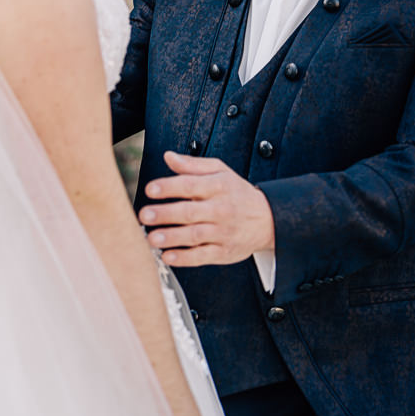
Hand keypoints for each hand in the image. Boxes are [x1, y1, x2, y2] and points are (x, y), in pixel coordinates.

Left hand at [139, 152, 274, 266]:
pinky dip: (185, 258)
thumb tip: (169, 157)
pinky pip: (202, 256)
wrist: (269, 219)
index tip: (151, 189)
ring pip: (195, 235)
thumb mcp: (221, 172)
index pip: (191, 185)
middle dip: (166, 214)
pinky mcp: (224, 252)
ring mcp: (223, 232)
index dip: (170, 187)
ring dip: (172, 237)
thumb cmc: (238, 194)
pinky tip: (168, 256)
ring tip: (152, 238)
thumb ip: (193, 165)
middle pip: (190, 211)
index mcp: (219, 187)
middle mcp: (221, 209)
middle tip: (145, 215)